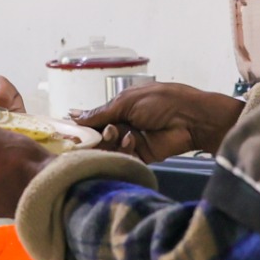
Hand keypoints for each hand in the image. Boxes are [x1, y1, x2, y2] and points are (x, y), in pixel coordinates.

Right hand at [74, 82, 243, 163]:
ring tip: (116, 134)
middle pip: (99, 136)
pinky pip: (124, 157)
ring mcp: (132, 141)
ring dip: (110, 142)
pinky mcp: (141, 156)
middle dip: (95, 136)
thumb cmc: (161, 102)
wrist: (191, 119)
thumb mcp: (127, 102)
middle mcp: (124, 124)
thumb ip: (101, 113)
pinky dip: (124, 151)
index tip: (68, 131)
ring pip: (109, 148)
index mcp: (121, 107)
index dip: (83, 125)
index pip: (96, 118)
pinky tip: (130, 141)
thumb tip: (74, 116)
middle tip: (90, 136)